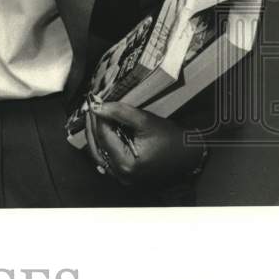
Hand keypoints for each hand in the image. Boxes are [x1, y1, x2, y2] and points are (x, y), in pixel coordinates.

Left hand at [84, 97, 204, 186]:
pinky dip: (103, 143)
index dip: (97, 118)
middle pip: (97, 146)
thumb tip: (97, 106)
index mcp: (126, 164)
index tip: (92, 101)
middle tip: (90, 107)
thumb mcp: (145, 121)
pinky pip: (107, 158)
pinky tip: (102, 130)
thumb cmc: (169, 139)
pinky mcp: (126, 174)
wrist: (188, 155)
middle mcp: (121, 174)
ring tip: (95, 116)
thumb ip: (119, 112)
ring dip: (95, 134)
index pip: (103, 137)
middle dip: (92, 126)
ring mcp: (122, 177)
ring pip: (99, 153)